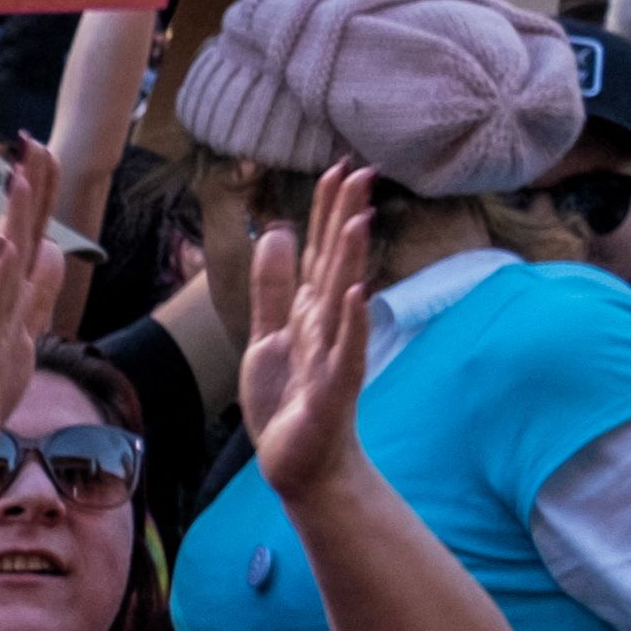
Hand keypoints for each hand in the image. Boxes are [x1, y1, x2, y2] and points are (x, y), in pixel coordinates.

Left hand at [235, 167, 380, 493]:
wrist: (299, 462)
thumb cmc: (288, 401)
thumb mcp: (267, 336)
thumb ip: (270, 287)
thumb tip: (275, 233)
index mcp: (308, 311)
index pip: (320, 252)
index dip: (326, 211)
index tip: (339, 168)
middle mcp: (326, 325)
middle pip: (337, 264)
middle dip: (345, 219)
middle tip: (363, 171)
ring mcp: (334, 355)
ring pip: (343, 299)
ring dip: (352, 260)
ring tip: (359, 218)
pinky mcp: (333, 389)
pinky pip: (346, 351)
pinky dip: (352, 322)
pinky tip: (359, 293)